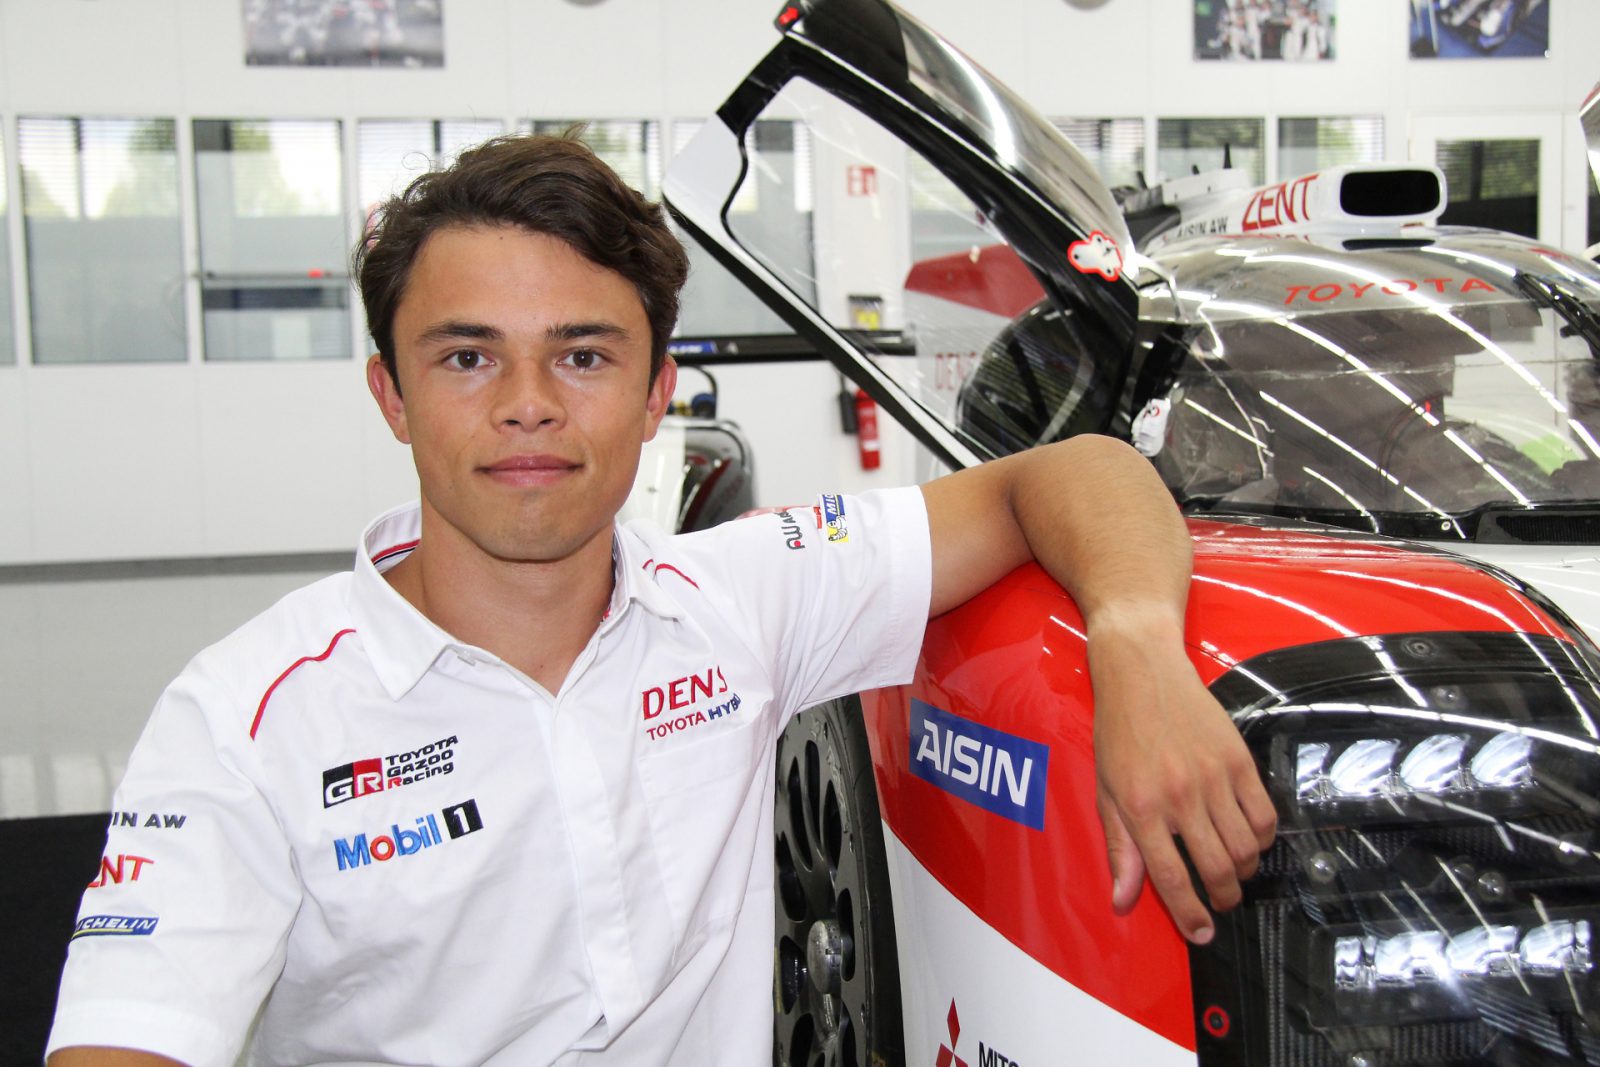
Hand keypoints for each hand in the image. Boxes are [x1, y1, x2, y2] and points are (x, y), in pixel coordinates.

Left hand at [1087, 609, 1276, 944]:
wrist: (1142, 672)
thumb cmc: (1119, 732)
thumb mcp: (1107, 792)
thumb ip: (1120, 849)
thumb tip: (1123, 900)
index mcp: (1141, 807)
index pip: (1171, 878)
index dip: (1190, 915)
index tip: (1202, 934)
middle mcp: (1180, 796)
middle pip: (1217, 869)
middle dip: (1224, 898)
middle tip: (1221, 901)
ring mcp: (1213, 777)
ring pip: (1247, 848)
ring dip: (1244, 870)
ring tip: (1233, 869)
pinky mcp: (1238, 759)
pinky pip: (1266, 815)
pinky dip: (1263, 838)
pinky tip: (1249, 837)